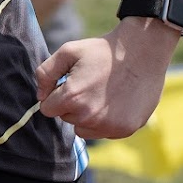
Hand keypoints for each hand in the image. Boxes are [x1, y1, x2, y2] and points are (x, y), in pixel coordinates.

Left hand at [35, 20, 179, 138]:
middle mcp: (89, 117)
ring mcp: (108, 126)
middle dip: (72, 104)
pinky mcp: (124, 130)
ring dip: (87, 116)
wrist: (141, 52)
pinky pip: (103, 132)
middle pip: (66, 118)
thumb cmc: (102, 50)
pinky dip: (105, 121)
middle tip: (89, 85)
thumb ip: (45, 73)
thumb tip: (40, 95)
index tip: (67, 84)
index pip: (48, 109)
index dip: (55, 96)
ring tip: (101, 93)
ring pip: (83, 129)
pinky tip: (115, 101)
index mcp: (72, 98)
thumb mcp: (68, 51)